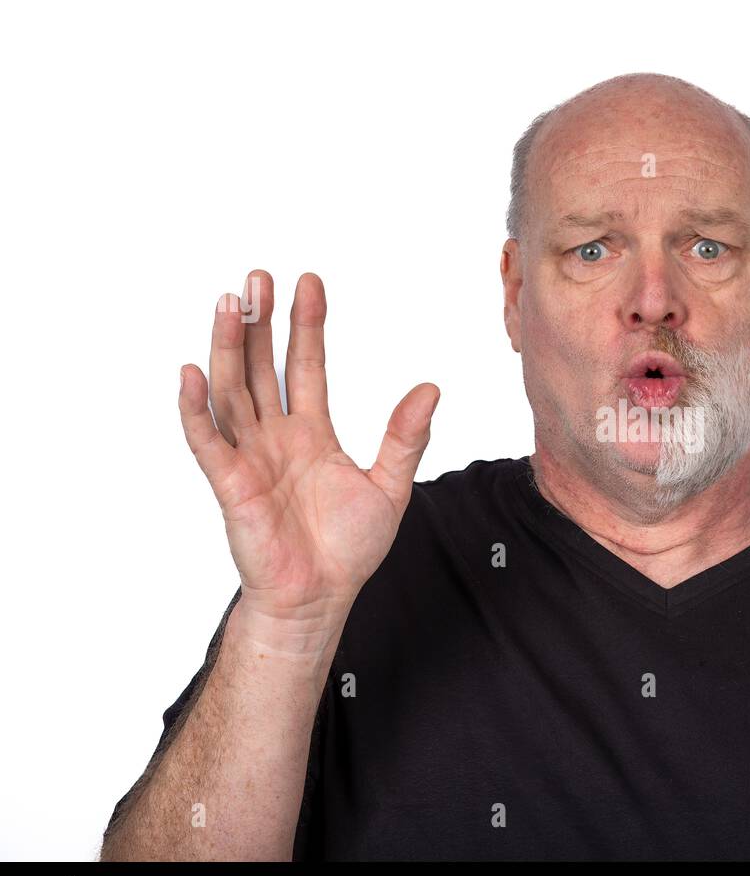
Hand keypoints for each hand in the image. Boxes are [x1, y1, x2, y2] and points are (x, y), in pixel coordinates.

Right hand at [178, 270, 439, 619]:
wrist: (321, 597)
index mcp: (311, 434)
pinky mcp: (230, 485)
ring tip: (228, 303)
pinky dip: (196, 409)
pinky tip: (192, 373)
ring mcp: (249, 457)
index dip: (306, 326)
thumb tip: (431, 390)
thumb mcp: (390, 486)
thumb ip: (406, 437)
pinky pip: (208, 441)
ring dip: (227, 347)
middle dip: (260, 322)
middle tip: (257, 277)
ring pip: (232, 391)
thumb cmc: (348, 549)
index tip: (308, 283)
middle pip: (261, 367)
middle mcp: (275, 438)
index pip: (305, 366)